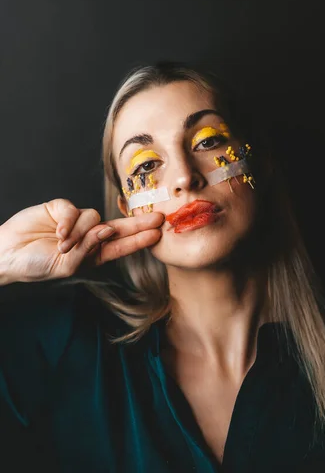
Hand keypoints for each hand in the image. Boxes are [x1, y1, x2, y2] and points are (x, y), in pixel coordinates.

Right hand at [0, 198, 163, 284]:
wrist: (8, 254)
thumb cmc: (36, 265)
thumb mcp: (67, 266)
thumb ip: (88, 250)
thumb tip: (107, 230)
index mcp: (93, 254)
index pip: (121, 246)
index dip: (139, 240)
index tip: (157, 235)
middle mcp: (88, 236)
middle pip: (118, 226)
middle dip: (138, 224)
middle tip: (159, 219)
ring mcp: (75, 221)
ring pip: (93, 217)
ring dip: (80, 233)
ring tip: (62, 245)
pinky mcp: (61, 208)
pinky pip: (74, 210)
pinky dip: (67, 222)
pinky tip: (57, 233)